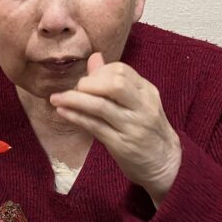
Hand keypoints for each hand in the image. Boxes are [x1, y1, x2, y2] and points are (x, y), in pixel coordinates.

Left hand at [49, 53, 181, 205]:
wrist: (165, 163)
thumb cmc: (147, 130)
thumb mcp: (138, 102)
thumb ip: (116, 81)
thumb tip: (94, 58)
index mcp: (147, 92)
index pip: (121, 70)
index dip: (98, 72)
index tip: (87, 81)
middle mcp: (142, 107)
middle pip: (114, 84)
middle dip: (88, 84)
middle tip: (75, 89)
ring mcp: (132, 126)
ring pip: (101, 106)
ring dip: (74, 100)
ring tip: (56, 99)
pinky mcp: (122, 145)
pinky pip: (95, 127)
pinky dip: (76, 117)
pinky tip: (63, 112)